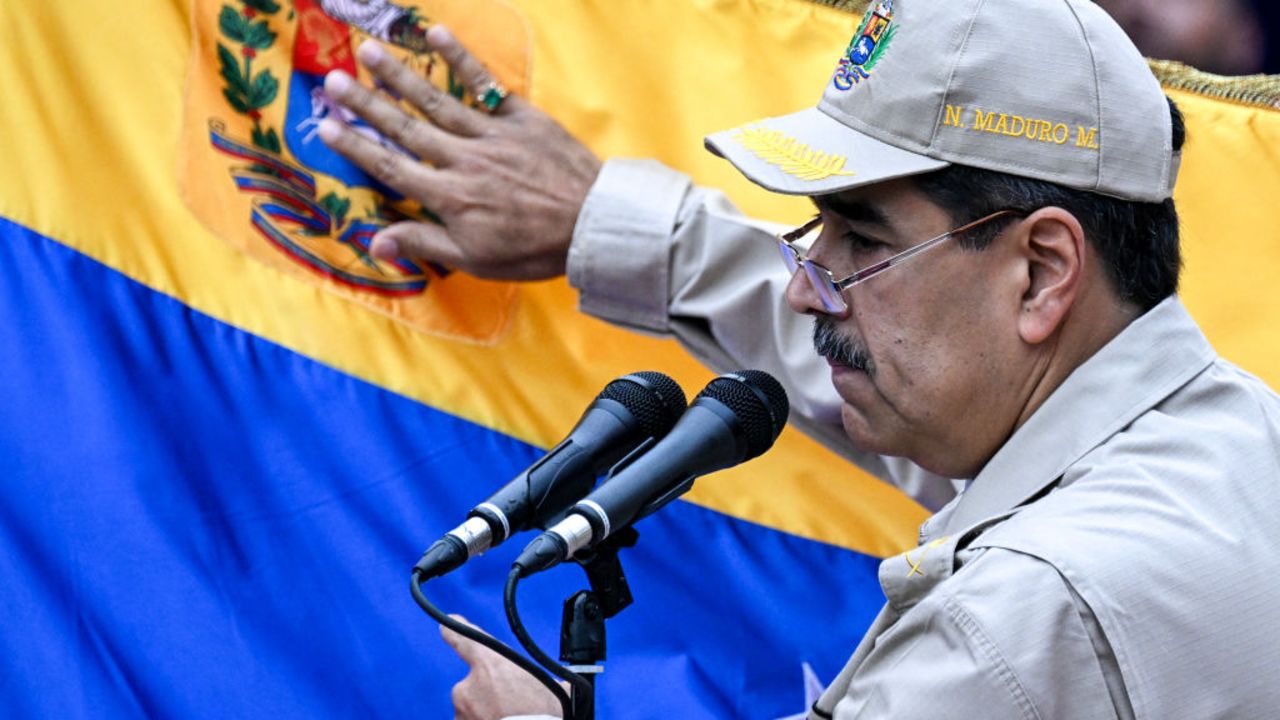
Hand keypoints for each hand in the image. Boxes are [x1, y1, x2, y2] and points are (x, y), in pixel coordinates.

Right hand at [318, 26, 601, 280]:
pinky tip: (437, 34)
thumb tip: (376, 242)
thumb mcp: (477, 259)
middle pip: (405, 127)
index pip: (391, 167)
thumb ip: (425, 243)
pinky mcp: (521, 118)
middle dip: (365, 103)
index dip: (355, 146)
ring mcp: (492, 134)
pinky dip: (461, 59)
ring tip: (367, 51)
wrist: (593, 223)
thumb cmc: (534, 249)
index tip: (324, 125)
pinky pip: (485, 85)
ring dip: (399, 75)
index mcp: (449, 196)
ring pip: (437, 101)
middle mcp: (463, 159)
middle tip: (331, 79)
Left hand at [440, 615, 565, 719]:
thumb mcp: (554, 689)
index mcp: (490, 664)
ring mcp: (462, 711)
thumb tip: (560, 686)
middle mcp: (469, 686)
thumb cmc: (547, 715)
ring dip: (485, 714)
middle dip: (489, 696)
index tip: (446, 624)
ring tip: (509, 718)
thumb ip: (546, 680)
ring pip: (471, 710)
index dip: (454, 629)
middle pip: (474, 686)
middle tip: (511, 706)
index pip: (465, 639)